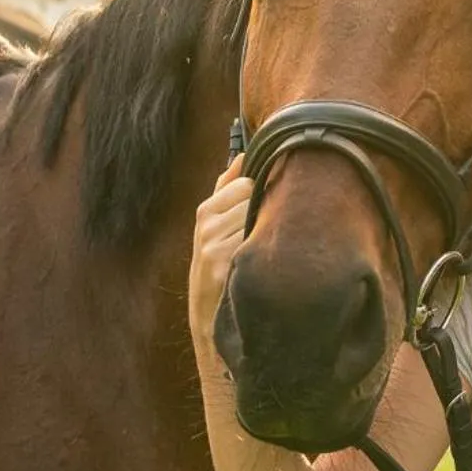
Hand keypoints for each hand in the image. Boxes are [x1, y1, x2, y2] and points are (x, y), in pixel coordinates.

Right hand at [189, 157, 252, 357]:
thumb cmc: (217, 265)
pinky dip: (263, 248)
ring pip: (256, 217)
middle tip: (264, 231)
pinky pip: (254, 241)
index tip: (265, 208)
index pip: (245, 182)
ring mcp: (212, 243)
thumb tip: (243, 155)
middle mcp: (206, 223)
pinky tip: (260, 261)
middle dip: (265, 209)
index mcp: (205, 210)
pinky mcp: (221, 262)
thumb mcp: (215, 226)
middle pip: (253, 196)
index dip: (261, 194)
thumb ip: (227, 189)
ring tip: (262, 248)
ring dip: (266, 230)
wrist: (207, 315)